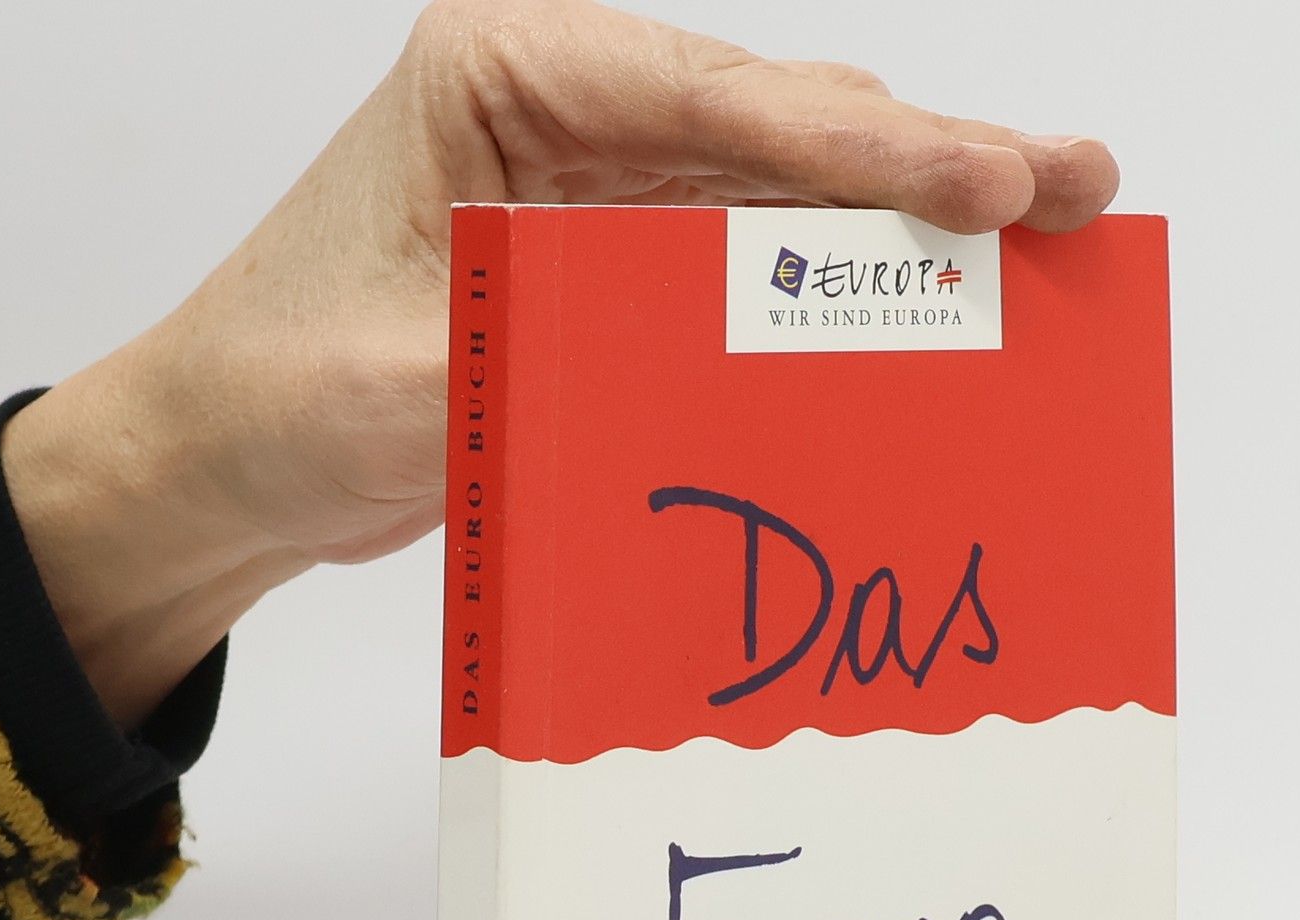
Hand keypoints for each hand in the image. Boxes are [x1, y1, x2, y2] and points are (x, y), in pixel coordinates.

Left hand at [1, 0, 1119, 725]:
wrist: (228, 463)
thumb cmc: (274, 392)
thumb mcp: (402, 377)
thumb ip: (557, 353)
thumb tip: (722, 363)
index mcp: (502, 76)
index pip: (714, 99)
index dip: (863, 143)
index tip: (983, 178)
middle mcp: (568, 114)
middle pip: (781, 125)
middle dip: (927, 164)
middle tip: (1071, 189)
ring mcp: (604, 191)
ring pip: (790, 193)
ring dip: (912, 225)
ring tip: (1048, 234)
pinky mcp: (621, 274)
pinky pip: (757, 272)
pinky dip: (844, 292)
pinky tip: (936, 307)